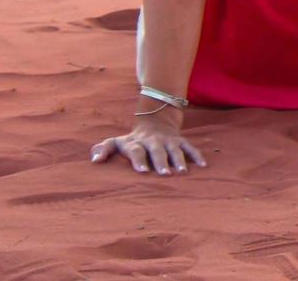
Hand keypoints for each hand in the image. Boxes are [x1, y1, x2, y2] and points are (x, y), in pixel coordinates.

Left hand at [91, 116, 206, 174]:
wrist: (155, 122)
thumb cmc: (132, 140)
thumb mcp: (116, 142)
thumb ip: (104, 149)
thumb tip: (94, 161)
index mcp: (137, 143)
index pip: (136, 151)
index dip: (139, 160)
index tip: (142, 171)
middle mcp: (153, 141)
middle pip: (157, 151)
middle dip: (161, 161)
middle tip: (165, 174)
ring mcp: (168, 141)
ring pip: (175, 149)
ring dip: (179, 160)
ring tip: (183, 172)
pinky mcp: (180, 141)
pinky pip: (190, 147)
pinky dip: (197, 155)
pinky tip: (203, 166)